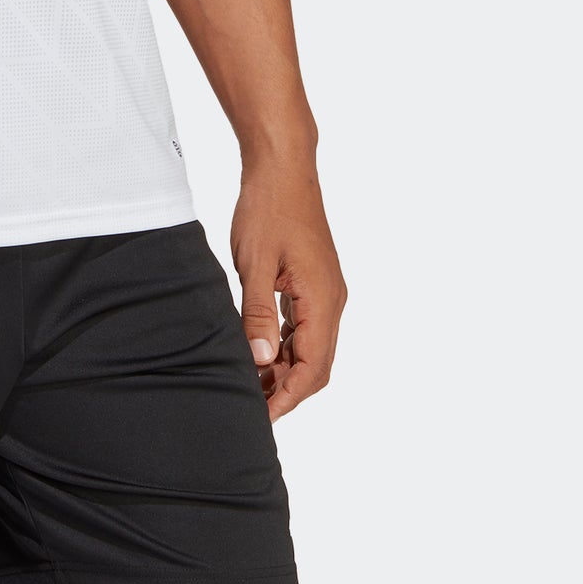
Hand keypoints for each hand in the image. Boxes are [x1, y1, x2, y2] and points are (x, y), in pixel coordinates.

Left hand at [230, 159, 344, 421]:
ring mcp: (325, 291)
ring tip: (250, 380)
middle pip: (316, 365)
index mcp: (323, 301)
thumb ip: (256, 313)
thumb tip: (259, 360)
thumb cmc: (268, 209)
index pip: (312, 368)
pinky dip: (284, 344)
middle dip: (286, 389)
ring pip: (310, 346)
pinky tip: (258, 348)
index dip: (287, 396)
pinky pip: (304, 326)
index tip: (260, 415)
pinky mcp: (314, 282)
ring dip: (284, 367)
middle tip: (251, 404)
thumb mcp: (255, 262)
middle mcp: (332, 301)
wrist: (283, 167)